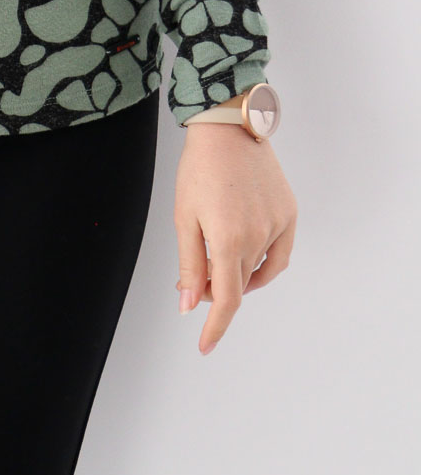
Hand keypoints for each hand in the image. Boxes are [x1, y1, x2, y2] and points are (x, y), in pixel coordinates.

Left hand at [174, 123, 295, 355]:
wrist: (228, 128)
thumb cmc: (199, 169)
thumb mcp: (184, 217)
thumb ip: (189, 264)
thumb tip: (188, 305)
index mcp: (227, 240)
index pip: (225, 300)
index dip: (215, 327)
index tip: (205, 346)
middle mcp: (257, 237)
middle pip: (236, 284)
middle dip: (213, 289)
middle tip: (194, 279)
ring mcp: (277, 226)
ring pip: (256, 269)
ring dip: (236, 275)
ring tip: (215, 258)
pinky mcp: (289, 214)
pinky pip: (278, 254)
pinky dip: (263, 265)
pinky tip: (247, 260)